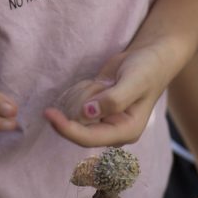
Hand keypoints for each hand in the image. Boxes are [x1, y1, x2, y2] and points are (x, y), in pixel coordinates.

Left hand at [43, 43, 176, 146]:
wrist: (148, 58)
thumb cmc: (147, 70)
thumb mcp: (134, 81)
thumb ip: (114, 99)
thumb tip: (86, 113)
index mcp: (126, 132)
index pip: (89, 139)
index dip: (67, 129)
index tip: (49, 113)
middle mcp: (112, 132)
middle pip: (78, 129)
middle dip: (82, 102)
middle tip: (103, 83)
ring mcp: (102, 123)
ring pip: (74, 115)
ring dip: (85, 93)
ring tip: (107, 83)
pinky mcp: (94, 112)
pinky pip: (75, 104)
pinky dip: (83, 90)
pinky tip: (101, 83)